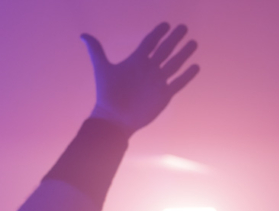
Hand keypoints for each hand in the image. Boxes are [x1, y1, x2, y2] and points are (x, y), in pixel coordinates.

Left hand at [82, 23, 199, 134]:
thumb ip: (96, 50)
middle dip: (174, 39)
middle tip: (183, 27)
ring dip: (183, 54)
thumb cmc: (107, 94)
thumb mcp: (102, 68)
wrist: (114, 118)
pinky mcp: (163, 95)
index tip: (166, 24)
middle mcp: (148, 70)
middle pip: (164, 50)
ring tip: (193, 43)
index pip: (149, 43)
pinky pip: (177, 83)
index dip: (158, 33)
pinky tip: (195, 66)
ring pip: (174, 65)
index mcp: (136, 61)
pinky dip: (187, 76)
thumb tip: (83, 35)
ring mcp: (156, 82)